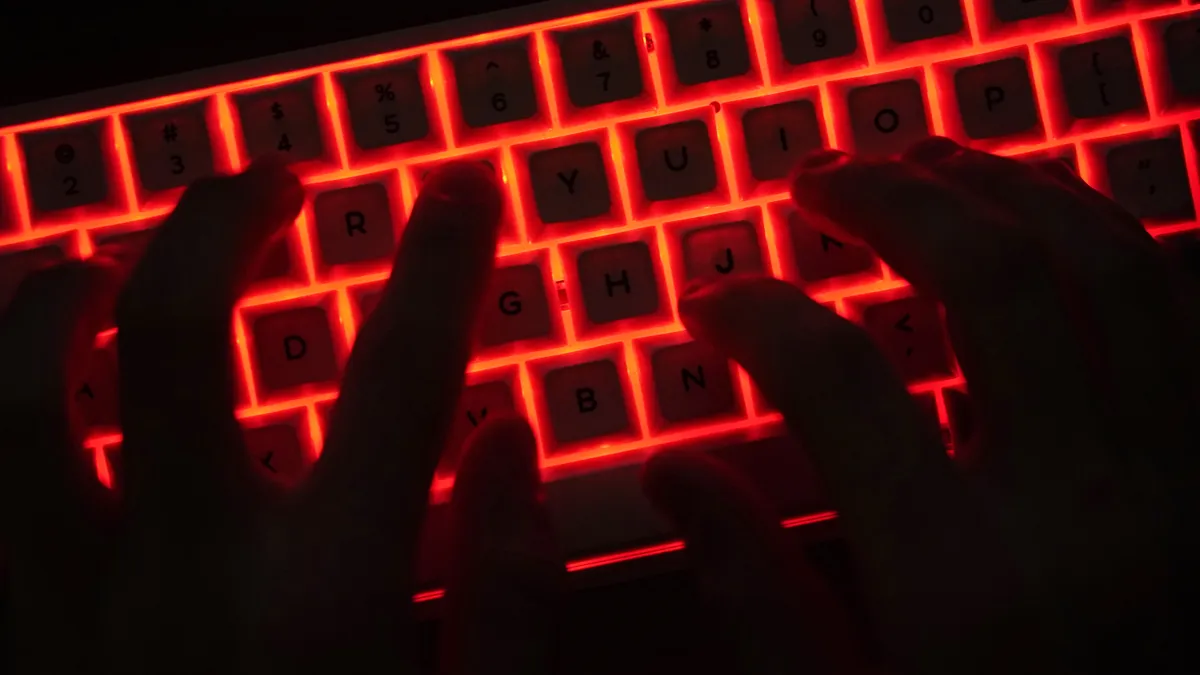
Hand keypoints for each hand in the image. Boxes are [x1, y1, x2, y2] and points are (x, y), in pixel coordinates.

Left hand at [0, 158, 562, 674]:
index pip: (398, 380)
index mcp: (323, 600)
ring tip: (103, 266)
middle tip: (269, 186)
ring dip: (56, 298)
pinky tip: (40, 385)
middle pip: (177, 333)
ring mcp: (70, 607)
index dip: (442, 263)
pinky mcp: (13, 641)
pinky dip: (6, 400)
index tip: (461, 196)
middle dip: (225, 223)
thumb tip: (512, 452)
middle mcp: (182, 578)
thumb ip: (509, 603)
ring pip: (15, 396)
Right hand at [644, 137, 1197, 674]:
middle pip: (986, 277)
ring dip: (1004, 187)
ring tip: (924, 164)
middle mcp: (1080, 505)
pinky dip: (1109, 236)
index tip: (715, 300)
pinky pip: (1181, 303)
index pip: (836, 382)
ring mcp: (1170, 477)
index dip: (755, 315)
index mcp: (962, 577)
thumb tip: (674, 480)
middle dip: (886, 200)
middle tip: (818, 181)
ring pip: (1103, 262)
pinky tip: (1044, 219)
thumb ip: (756, 595)